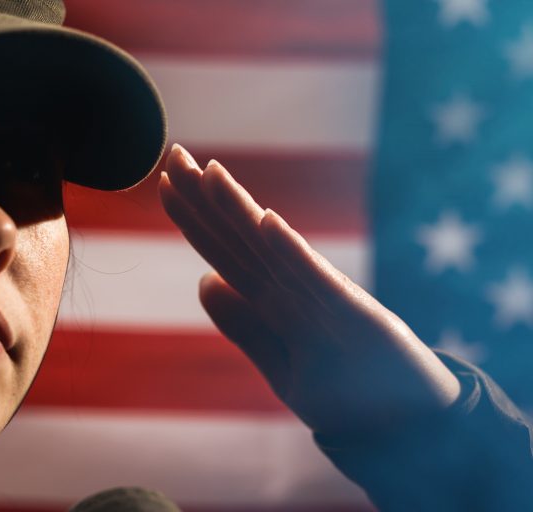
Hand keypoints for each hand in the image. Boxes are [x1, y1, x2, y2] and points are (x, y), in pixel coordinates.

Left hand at [158, 144, 460, 435]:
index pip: (225, 252)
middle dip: (204, 198)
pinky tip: (267, 220)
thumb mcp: (282, 365)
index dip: (193, 218)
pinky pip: (316, 283)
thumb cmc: (350, 393)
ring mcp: (324, 301)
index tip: (164, 180)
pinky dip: (291, 252)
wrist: (415, 426)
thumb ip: (245, 326)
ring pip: (272, 251)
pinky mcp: (356, 318)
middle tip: (172, 152)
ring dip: (240, 212)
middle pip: (240, 240)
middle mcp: (295, 291)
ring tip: (207, 171)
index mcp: (276, 302)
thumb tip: (202, 282)